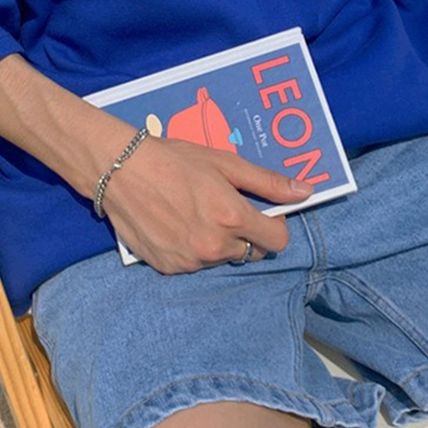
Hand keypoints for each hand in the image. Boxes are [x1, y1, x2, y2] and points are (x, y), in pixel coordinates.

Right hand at [101, 136, 312, 273]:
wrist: (120, 170)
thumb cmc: (174, 160)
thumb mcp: (224, 163)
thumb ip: (267, 182)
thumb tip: (306, 192)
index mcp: (233, 218)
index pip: (278, 240)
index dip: (274, 225)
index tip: (261, 213)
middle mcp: (215, 246)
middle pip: (251, 251)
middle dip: (244, 233)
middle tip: (221, 208)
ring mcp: (191, 261)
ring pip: (221, 258)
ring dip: (217, 242)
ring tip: (194, 213)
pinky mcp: (169, 268)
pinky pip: (194, 264)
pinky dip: (192, 249)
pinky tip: (176, 225)